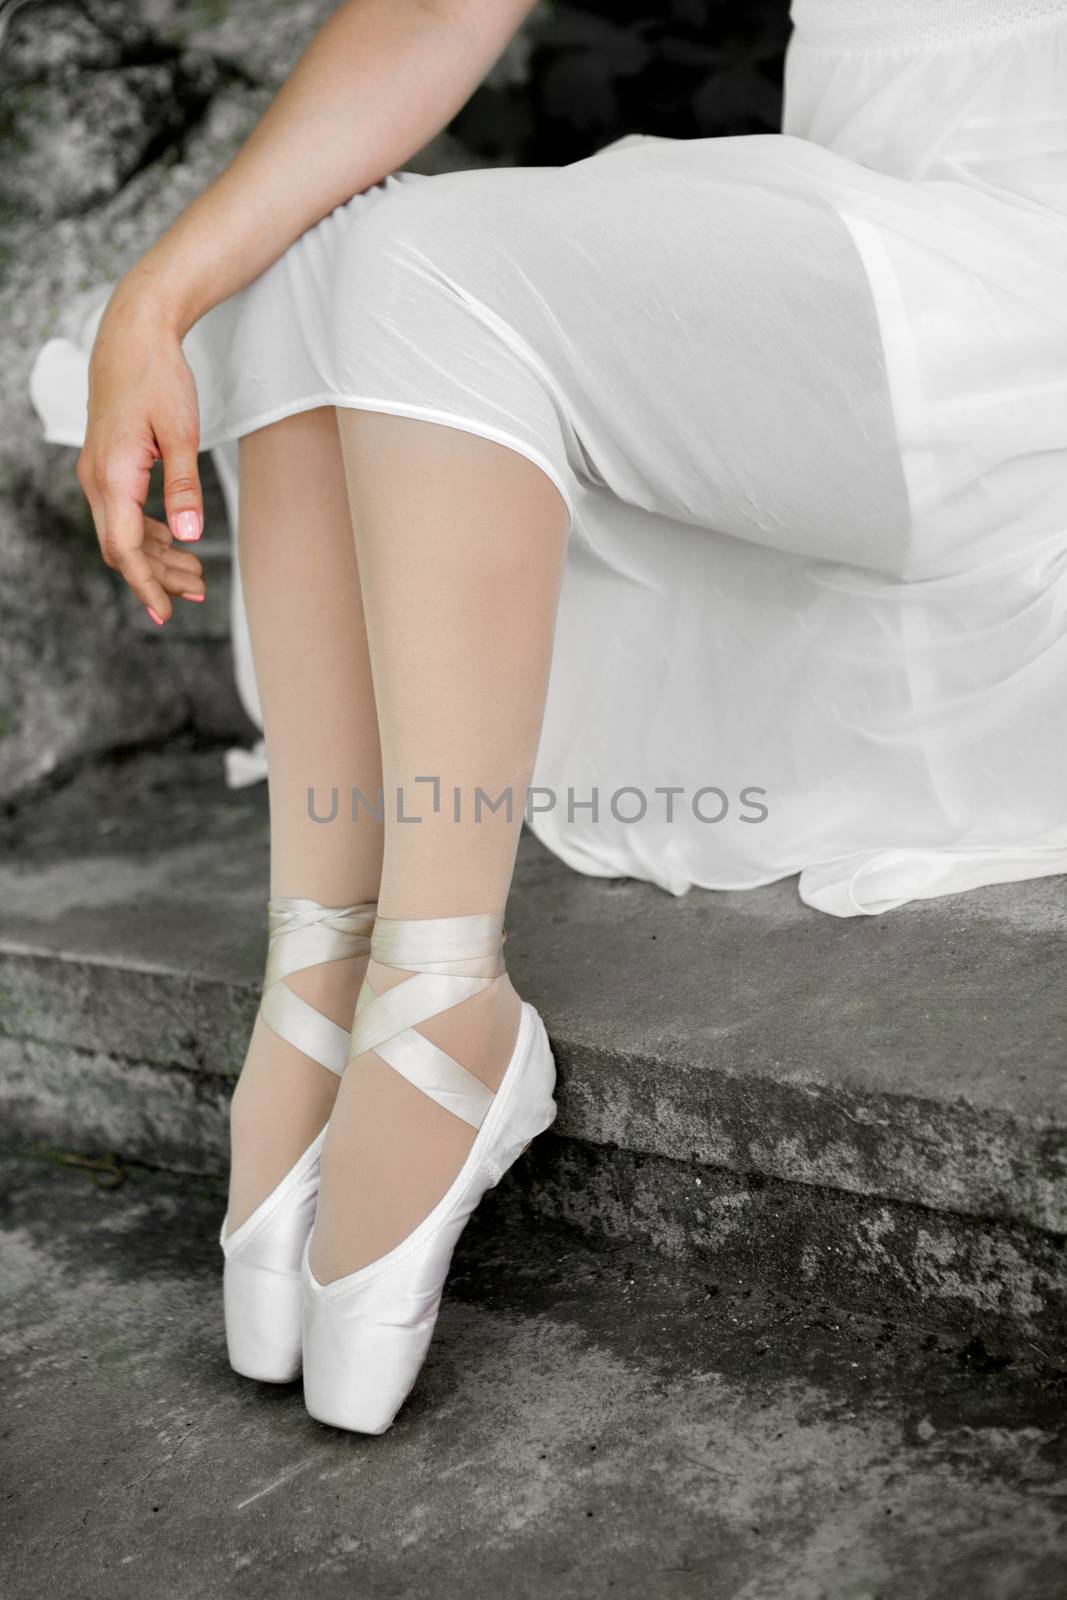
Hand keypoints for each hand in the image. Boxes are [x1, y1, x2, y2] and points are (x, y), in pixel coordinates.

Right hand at [77, 292, 206, 624]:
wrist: (133, 334)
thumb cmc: (158, 376)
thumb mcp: (182, 432)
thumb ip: (184, 487)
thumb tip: (189, 535)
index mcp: (113, 475)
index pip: (126, 548)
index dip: (146, 585)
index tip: (165, 613)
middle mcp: (97, 478)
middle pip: (123, 548)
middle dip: (158, 577)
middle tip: (197, 593)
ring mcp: (97, 472)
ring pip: (123, 533)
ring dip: (157, 557)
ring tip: (194, 576)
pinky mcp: (106, 465)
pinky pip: (123, 513)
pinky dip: (149, 533)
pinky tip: (176, 542)